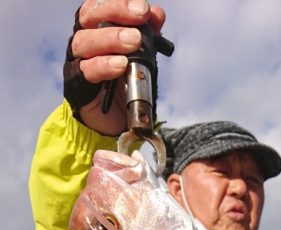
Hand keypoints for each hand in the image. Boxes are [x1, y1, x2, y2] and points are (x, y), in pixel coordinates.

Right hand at [64, 0, 164, 135]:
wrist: (114, 120)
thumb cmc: (124, 82)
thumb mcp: (142, 57)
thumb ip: (148, 35)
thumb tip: (157, 14)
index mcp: (96, 27)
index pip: (101, 5)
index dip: (119, 3)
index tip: (143, 9)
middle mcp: (83, 39)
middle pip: (89, 16)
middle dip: (115, 12)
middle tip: (140, 18)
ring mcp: (77, 61)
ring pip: (85, 41)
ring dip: (110, 39)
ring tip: (133, 42)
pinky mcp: (76, 85)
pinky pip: (86, 70)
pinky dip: (103, 65)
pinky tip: (120, 65)